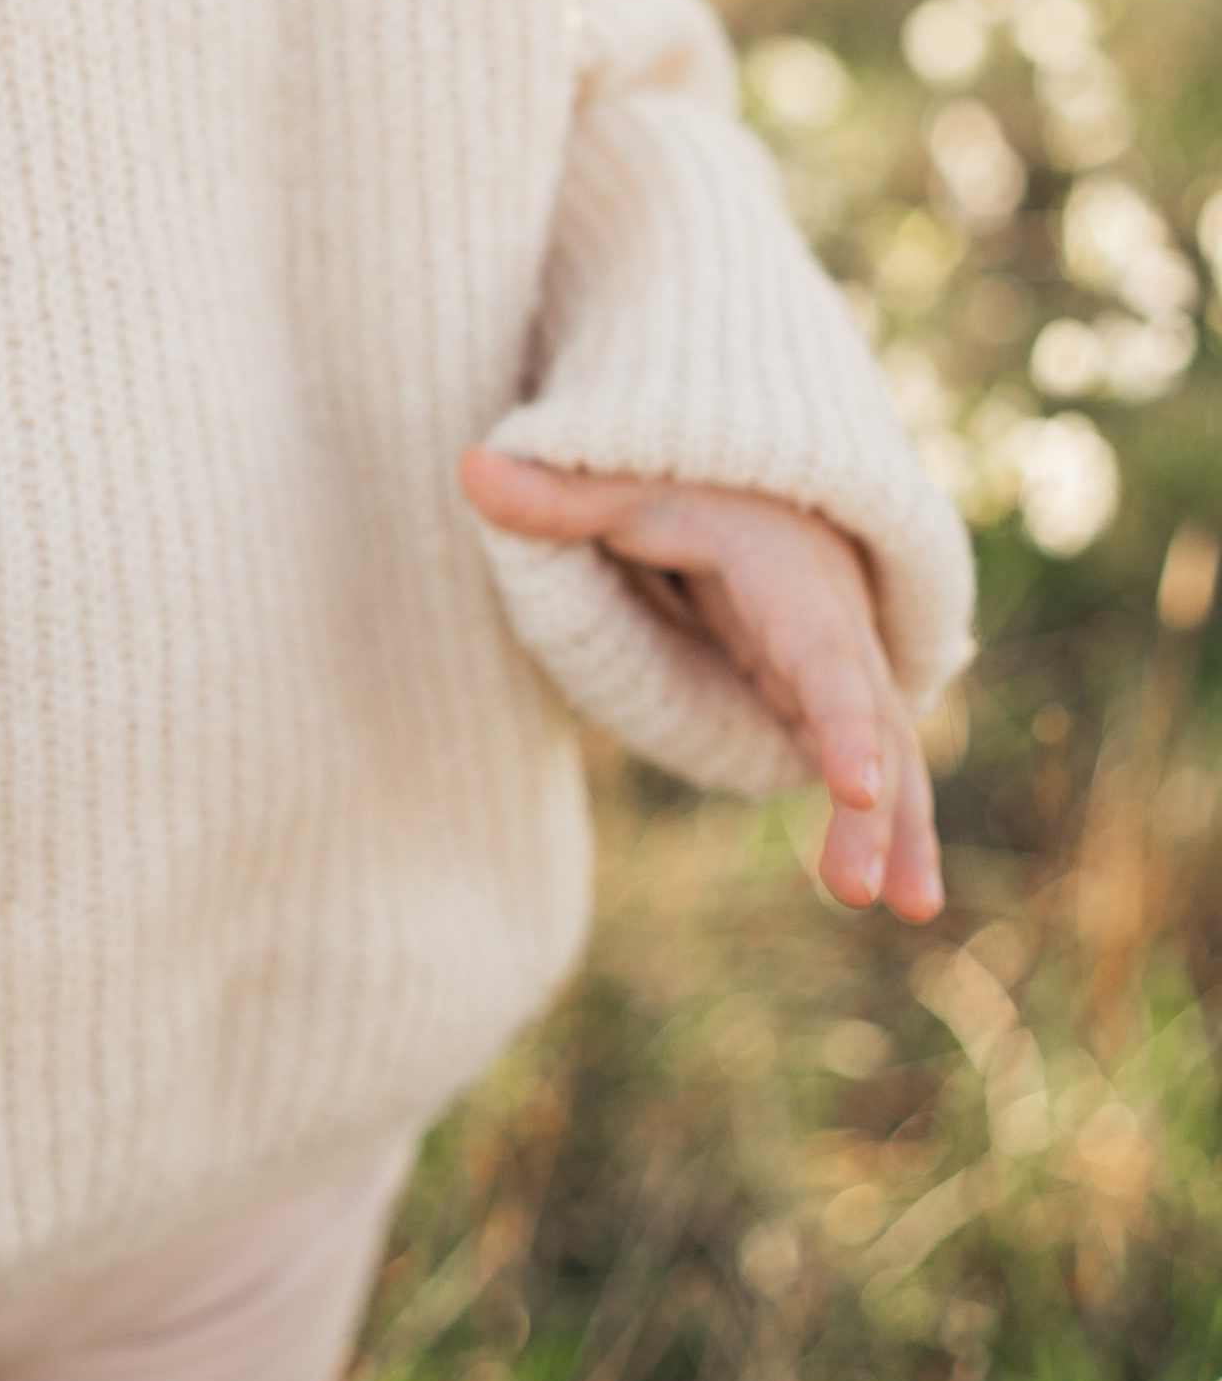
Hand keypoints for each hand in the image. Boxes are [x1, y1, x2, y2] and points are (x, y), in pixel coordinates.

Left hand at [457, 449, 943, 922]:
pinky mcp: (830, 700)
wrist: (760, 479)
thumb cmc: (686, 480)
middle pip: (868, 719)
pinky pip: (873, 764)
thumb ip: (557, 494)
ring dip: (899, 829)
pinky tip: (894, 891)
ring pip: (889, 750)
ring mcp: (841, 668)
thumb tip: (468, 468)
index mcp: (790, 579)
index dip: (843, 720)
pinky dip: (887, 823)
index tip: (855, 786)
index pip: (822, 655)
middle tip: (859, 890)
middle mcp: (834, 626)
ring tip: (912, 911)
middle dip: (879, 804)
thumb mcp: (622, 482)